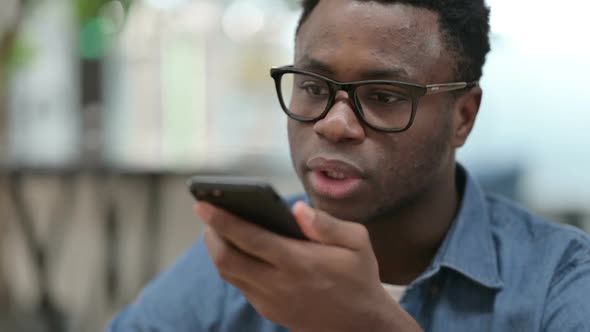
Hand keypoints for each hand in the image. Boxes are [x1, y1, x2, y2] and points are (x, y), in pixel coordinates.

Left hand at [195, 201, 422, 331]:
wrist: (362, 325)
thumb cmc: (359, 276)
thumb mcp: (357, 242)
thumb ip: (326, 223)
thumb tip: (296, 209)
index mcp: (299, 262)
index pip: (250, 238)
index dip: (222, 220)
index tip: (202, 204)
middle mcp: (279, 284)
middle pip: (226, 259)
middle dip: (210, 234)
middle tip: (207, 213)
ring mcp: (271, 301)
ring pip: (228, 274)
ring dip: (218, 250)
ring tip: (218, 228)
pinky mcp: (269, 311)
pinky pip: (241, 285)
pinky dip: (233, 265)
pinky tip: (238, 249)